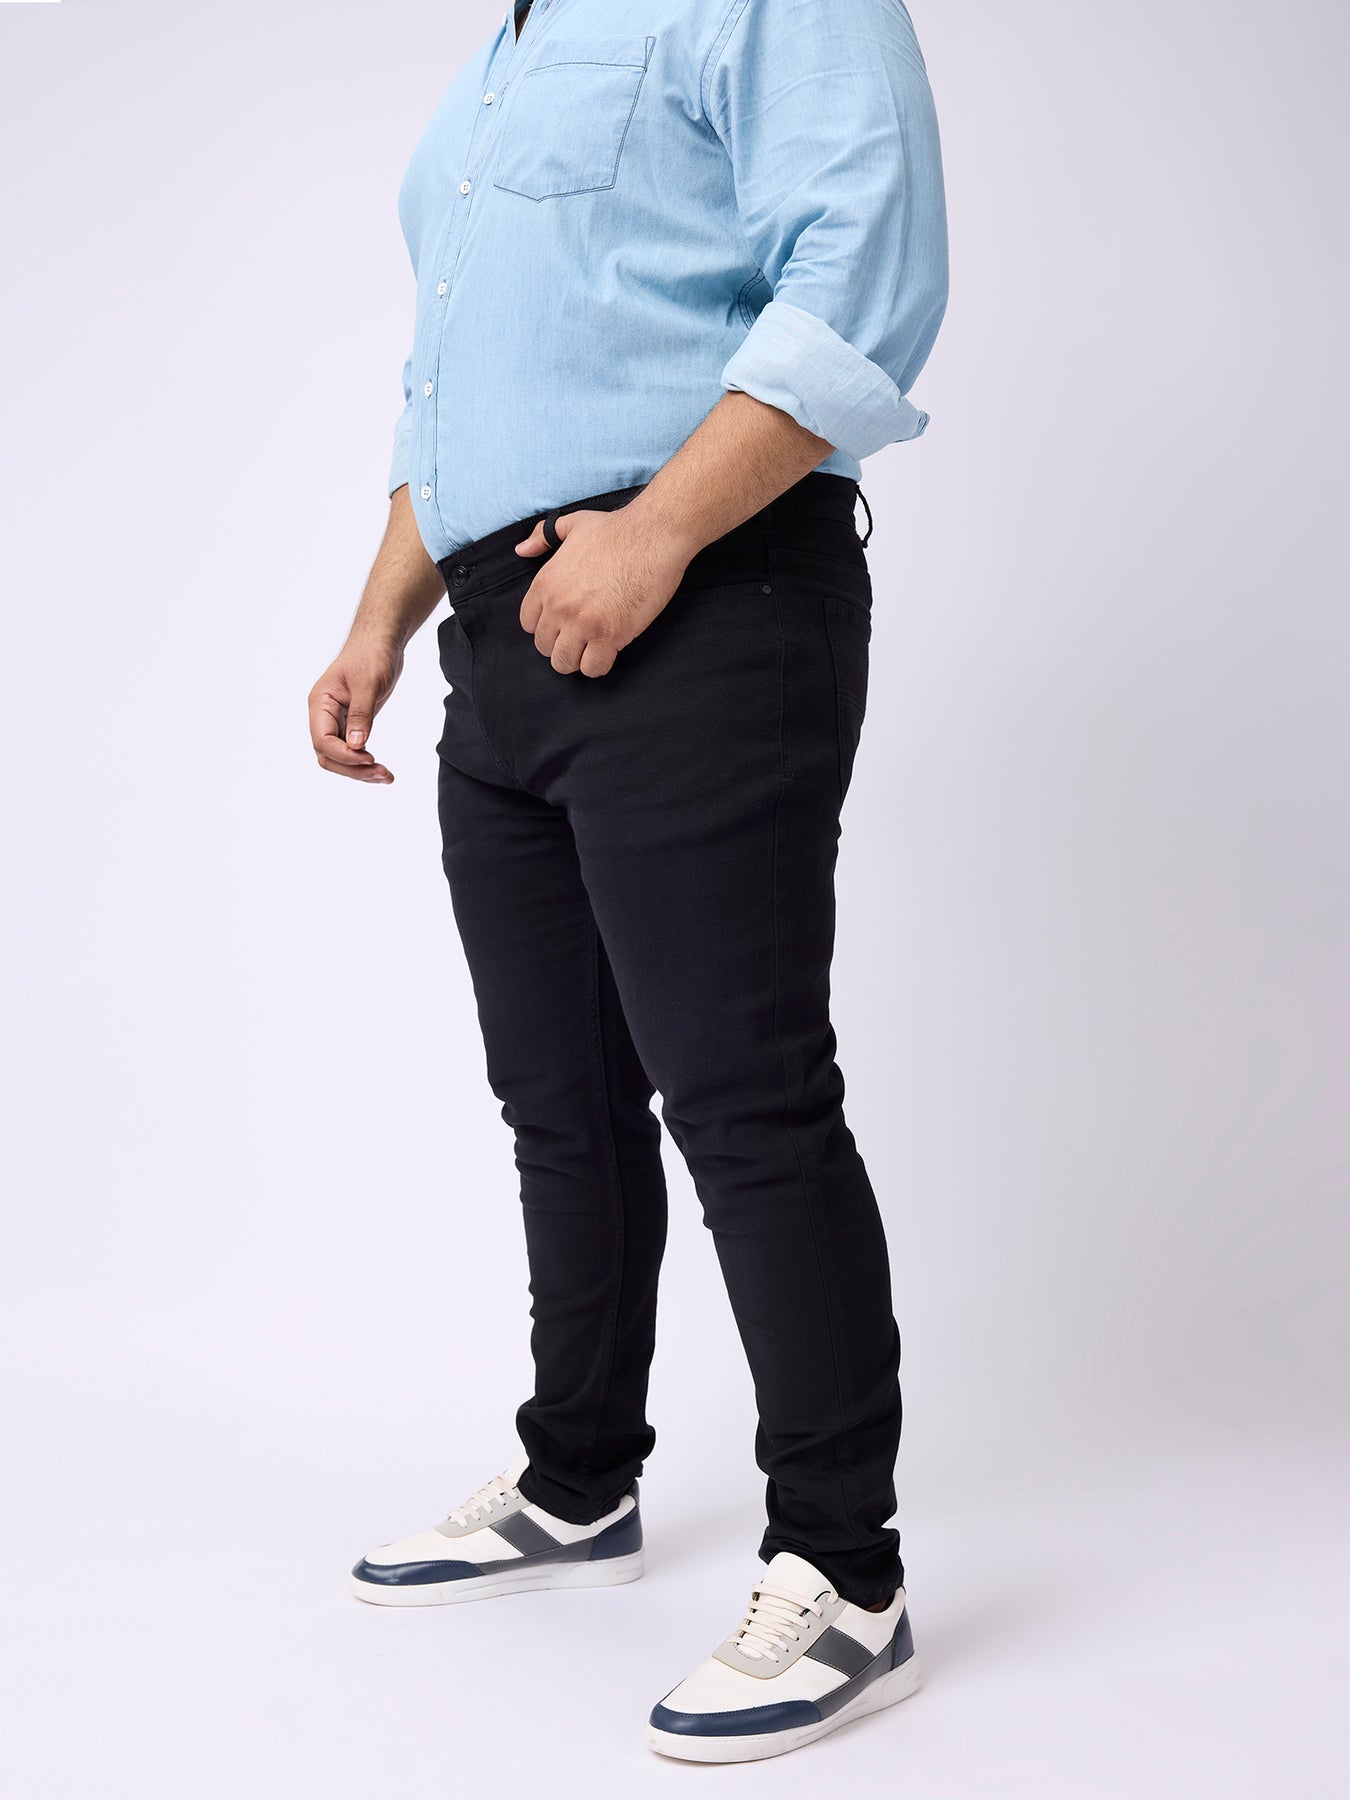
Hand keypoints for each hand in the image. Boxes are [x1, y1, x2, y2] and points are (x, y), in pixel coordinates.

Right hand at [307, 636, 403, 782]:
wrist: (382, 640)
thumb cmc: (372, 653)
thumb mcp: (369, 683)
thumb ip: (361, 714)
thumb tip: (356, 746)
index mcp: (320, 703)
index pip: (322, 740)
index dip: (344, 755)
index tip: (370, 758)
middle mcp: (324, 715)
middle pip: (328, 755)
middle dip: (353, 769)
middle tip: (382, 774)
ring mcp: (337, 721)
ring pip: (340, 757)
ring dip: (360, 771)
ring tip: (387, 777)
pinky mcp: (352, 723)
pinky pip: (352, 751)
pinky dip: (365, 763)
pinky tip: (382, 771)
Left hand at [514, 504, 695, 676]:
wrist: (653, 536)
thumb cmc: (617, 530)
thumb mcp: (572, 524)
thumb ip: (542, 536)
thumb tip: (522, 549)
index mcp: (546, 582)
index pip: (528, 624)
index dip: (546, 626)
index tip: (563, 623)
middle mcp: (559, 606)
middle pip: (544, 647)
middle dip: (562, 643)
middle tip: (582, 635)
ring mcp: (583, 623)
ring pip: (564, 663)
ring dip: (578, 658)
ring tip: (593, 646)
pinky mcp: (609, 636)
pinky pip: (592, 668)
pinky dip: (600, 664)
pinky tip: (610, 650)